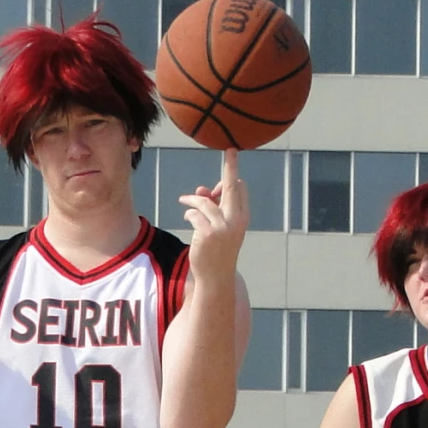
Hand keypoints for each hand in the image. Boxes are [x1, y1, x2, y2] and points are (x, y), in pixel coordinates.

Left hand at [178, 150, 248, 284]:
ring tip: (184, 201)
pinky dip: (189, 213)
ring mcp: (222, 227)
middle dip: (231, 167)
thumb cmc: (217, 251)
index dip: (232, 176)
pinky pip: (194, 213)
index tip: (231, 157)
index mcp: (242, 218)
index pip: (240, 190)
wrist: (215, 277)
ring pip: (205, 201)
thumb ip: (213, 208)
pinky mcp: (208, 233)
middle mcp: (236, 221)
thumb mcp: (219, 228)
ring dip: (193, 199)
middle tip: (231, 150)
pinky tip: (187, 217)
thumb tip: (201, 189)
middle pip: (232, 188)